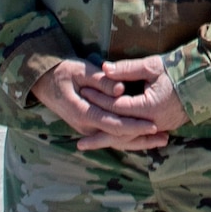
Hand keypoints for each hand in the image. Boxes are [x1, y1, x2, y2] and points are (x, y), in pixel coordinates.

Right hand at [31, 58, 161, 144]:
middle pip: (117, 137)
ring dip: (139, 141)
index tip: (153, 125)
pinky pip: (112, 136)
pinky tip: (147, 137)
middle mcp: (85, 126)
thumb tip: (121, 89)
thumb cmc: (63, 71)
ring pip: (116, 140)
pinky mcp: (91, 126)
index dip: (134, 126)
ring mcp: (87, 128)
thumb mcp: (80, 70)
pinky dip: (130, 138)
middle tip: (166, 137)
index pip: (113, 124)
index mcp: (82, 113)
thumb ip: (101, 80)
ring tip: (163, 140)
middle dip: (142, 138)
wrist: (44, 80)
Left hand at [75, 55, 188, 149]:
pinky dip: (126, 138)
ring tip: (92, 146)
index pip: (118, 106)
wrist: (206, 78)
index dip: (100, 99)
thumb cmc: (179, 69)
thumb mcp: (152, 66)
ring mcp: (161, 126)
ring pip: (130, 137)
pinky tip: (114, 141)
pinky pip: (140, 136)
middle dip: (100, 136)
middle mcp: (154, 122)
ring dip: (111, 141)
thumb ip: (127, 69)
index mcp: (149, 107)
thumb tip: (103, 69)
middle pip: (121, 132)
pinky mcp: (165, 126)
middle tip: (78, 142)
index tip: (83, 92)